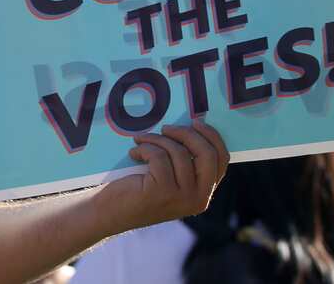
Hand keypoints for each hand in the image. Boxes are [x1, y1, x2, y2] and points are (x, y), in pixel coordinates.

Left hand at [94, 121, 228, 233]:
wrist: (113, 212)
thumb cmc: (140, 189)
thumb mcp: (171, 178)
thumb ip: (186, 162)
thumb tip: (191, 127)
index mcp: (205, 193)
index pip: (221, 160)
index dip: (212, 136)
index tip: (195, 122)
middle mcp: (199, 198)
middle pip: (207, 154)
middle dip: (187, 134)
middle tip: (166, 128)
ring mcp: (182, 196)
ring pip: (180, 152)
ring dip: (158, 139)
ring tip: (142, 140)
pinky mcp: (163, 191)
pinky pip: (159, 156)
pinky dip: (145, 148)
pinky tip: (134, 153)